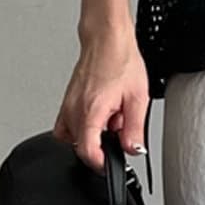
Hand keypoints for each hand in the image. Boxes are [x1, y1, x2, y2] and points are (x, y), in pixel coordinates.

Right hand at [52, 26, 149, 171]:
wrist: (107, 40)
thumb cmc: (120, 61)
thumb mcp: (137, 98)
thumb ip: (134, 129)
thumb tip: (133, 149)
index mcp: (91, 111)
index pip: (87, 152)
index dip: (101, 164)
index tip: (112, 164)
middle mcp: (74, 110)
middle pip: (81, 147)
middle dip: (102, 145)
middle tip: (118, 128)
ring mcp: (67, 106)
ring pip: (74, 137)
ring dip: (93, 135)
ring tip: (109, 118)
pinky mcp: (67, 101)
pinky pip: (67, 126)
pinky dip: (80, 128)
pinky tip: (97, 117)